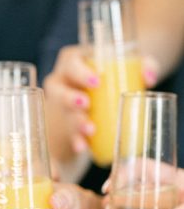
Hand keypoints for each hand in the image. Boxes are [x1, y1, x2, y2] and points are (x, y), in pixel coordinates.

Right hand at [44, 45, 159, 164]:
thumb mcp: (129, 67)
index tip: (96, 82)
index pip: (71, 62)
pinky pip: (68, 133)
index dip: (80, 72)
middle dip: (70, 97)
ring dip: (76, 121)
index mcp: (73, 62)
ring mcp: (61, 104)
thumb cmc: (114, 75)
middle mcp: (62, 82)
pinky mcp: (66, 123)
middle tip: (86, 104)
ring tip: (90, 129)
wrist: (100, 95)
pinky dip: (76, 140)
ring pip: (63, 112)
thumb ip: (144, 67)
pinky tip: (82, 146)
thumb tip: (149, 78)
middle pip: (59, 88)